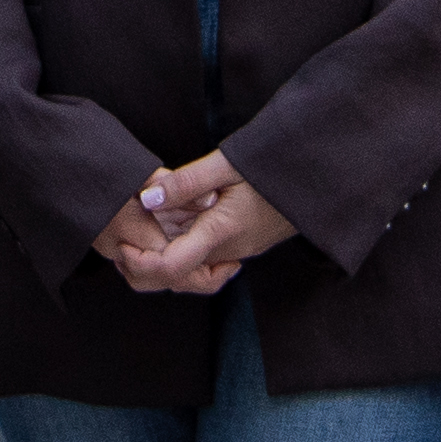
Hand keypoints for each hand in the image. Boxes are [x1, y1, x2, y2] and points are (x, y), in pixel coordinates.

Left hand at [105, 147, 298, 294]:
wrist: (318, 177)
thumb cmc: (275, 165)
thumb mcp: (227, 164)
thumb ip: (186, 181)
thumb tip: (147, 198)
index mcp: (221, 233)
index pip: (172, 268)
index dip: (140, 263)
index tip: (122, 243)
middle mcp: (228, 250)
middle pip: (177, 276)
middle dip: (145, 264)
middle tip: (125, 237)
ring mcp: (237, 250)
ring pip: (190, 268)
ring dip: (164, 253)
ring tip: (146, 225)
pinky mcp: (242, 244)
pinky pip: (205, 256)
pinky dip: (184, 245)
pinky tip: (176, 221)